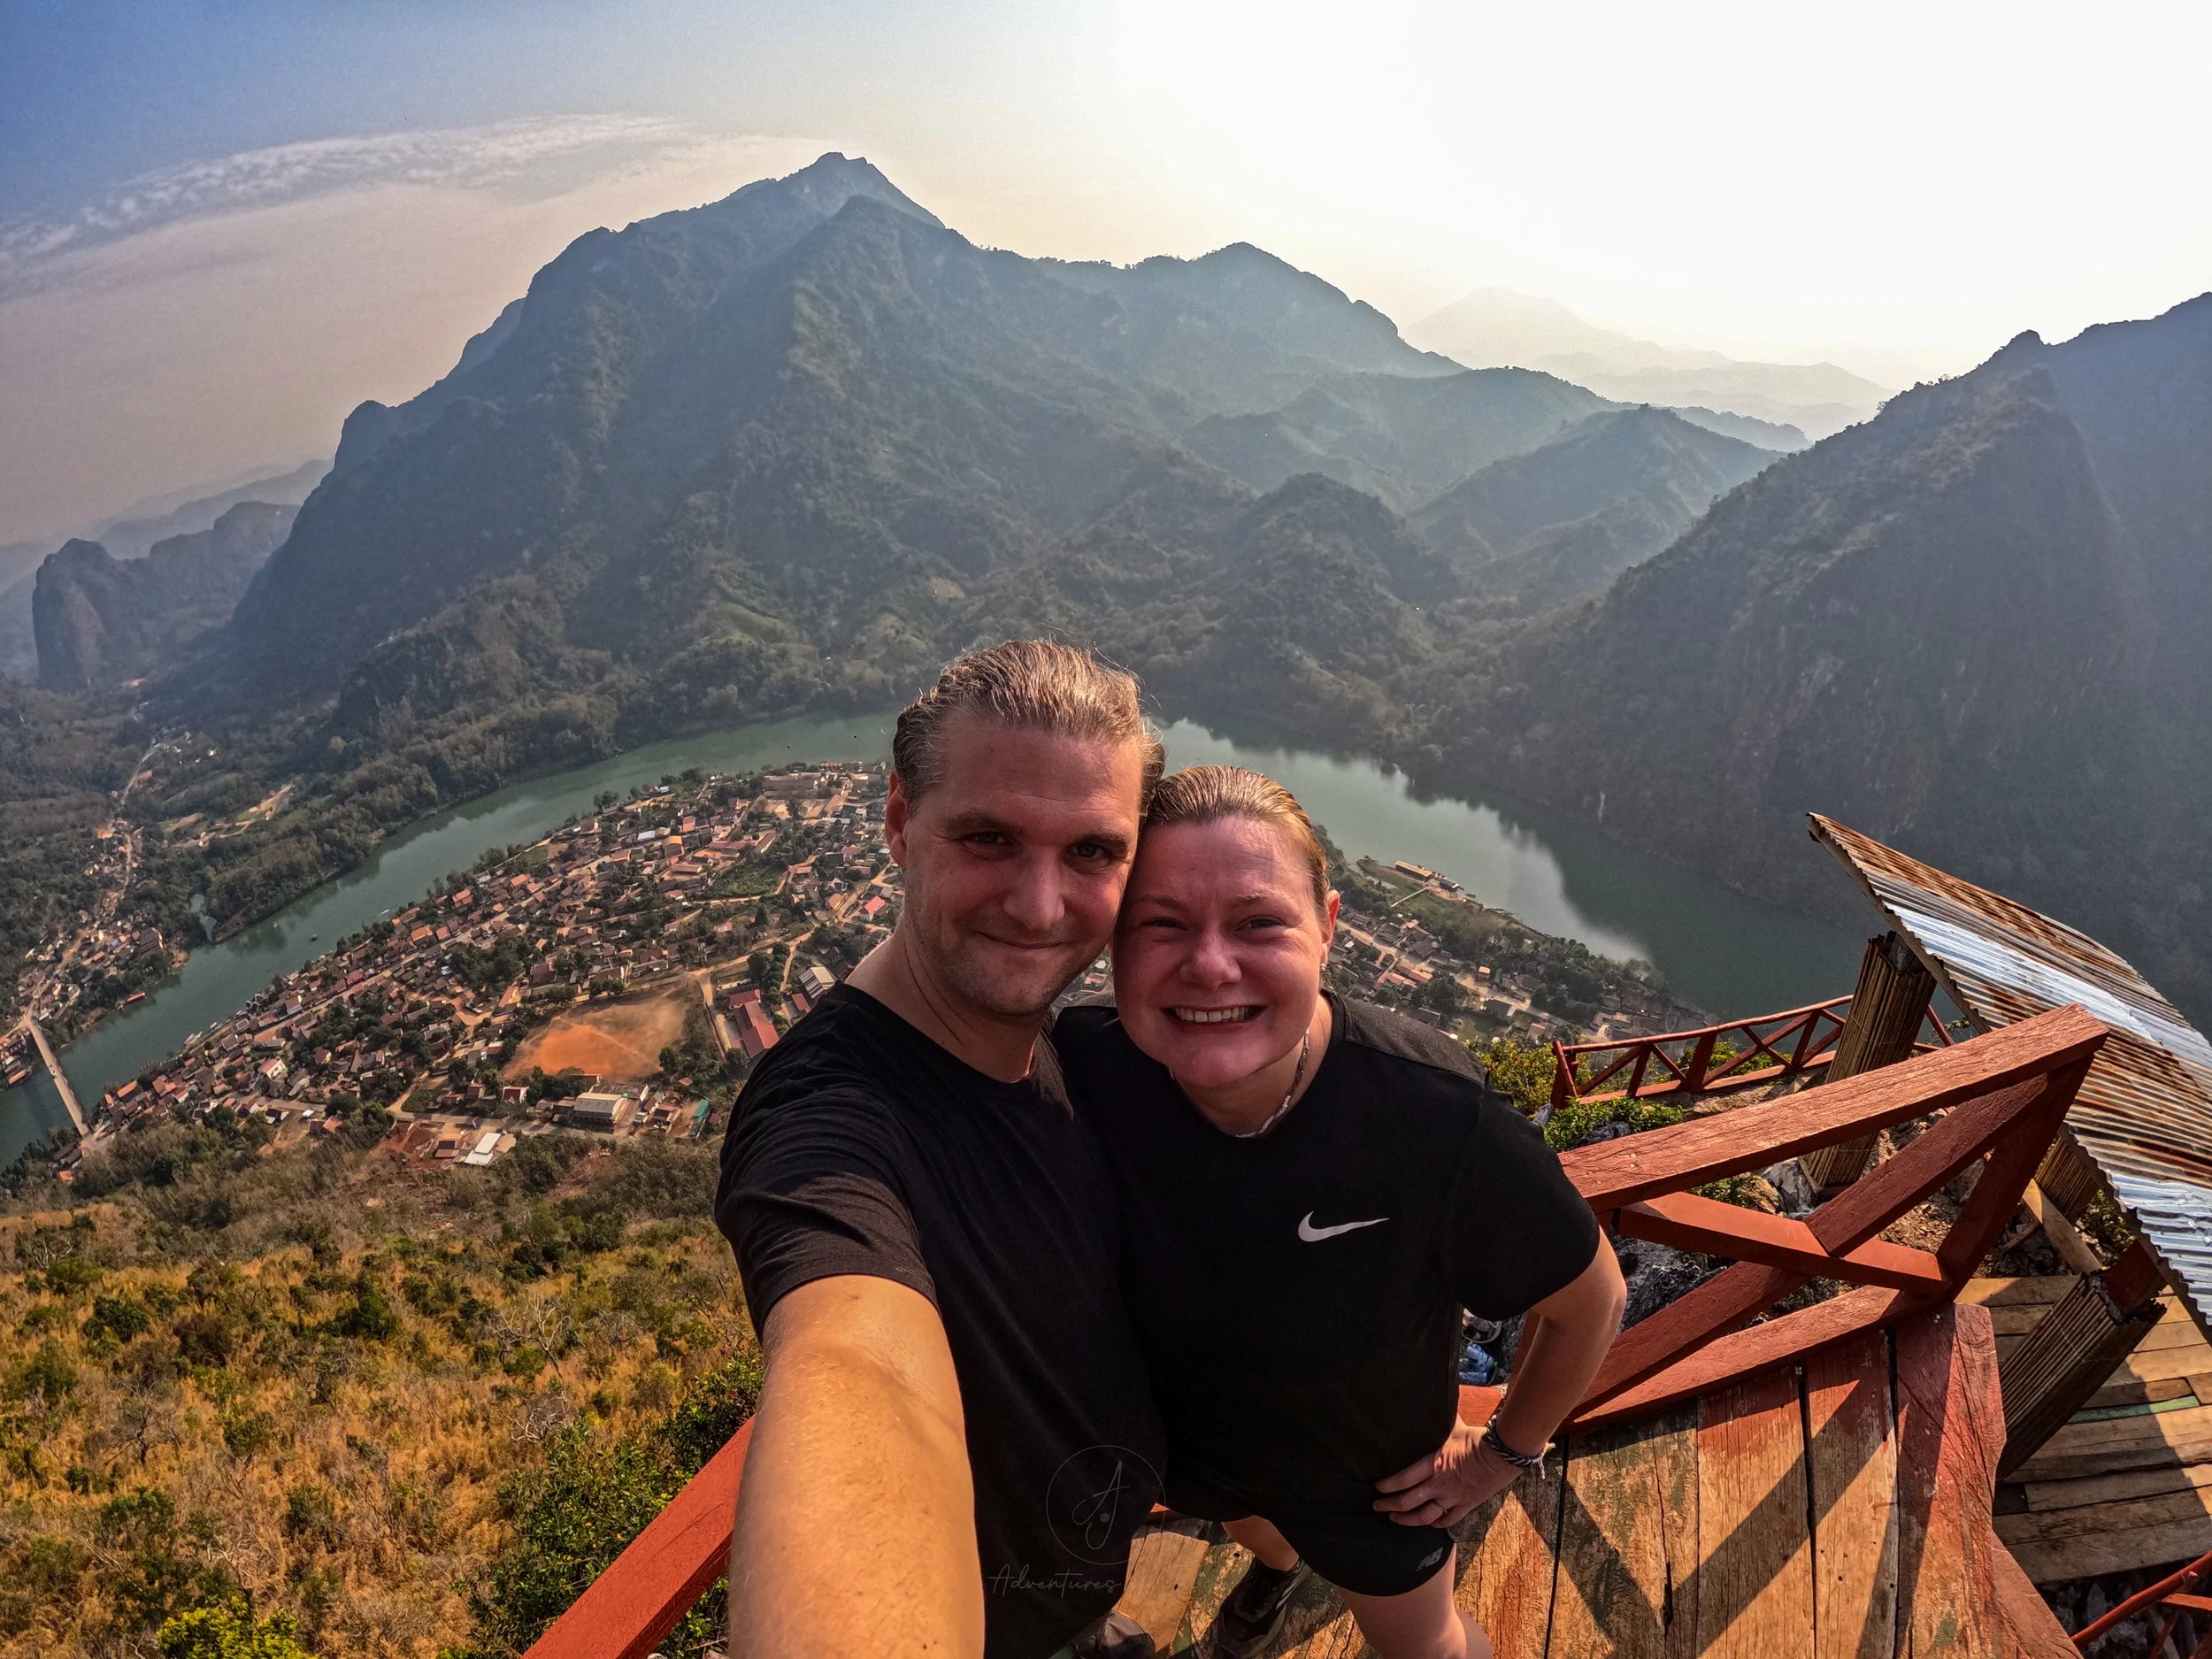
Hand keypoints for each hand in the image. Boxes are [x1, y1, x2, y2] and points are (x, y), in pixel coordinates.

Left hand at [1372, 1418, 1526, 1527]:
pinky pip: (1447, 1520)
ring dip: (1407, 1520)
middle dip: (1389, 1506)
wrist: (1501, 1455)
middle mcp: (1439, 1484)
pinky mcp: (1466, 1505)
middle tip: (1377, 1506)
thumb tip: (1432, 1397)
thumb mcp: (1452, 1426)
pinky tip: (1429, 1523)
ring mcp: (1452, 1498)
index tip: (1377, 1487)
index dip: (1387, 1485)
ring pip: (1424, 1516)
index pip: (1403, 1479)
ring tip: (1395, 1519)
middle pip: (1408, 1501)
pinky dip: (1436, 1523)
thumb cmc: (1475, 1438)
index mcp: (1433, 1464)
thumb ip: (1438, 1419)